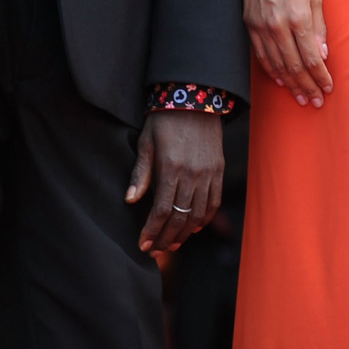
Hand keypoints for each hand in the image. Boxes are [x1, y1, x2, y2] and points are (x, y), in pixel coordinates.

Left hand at [128, 110, 223, 253]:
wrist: (195, 98)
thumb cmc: (164, 120)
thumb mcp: (146, 142)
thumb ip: (141, 173)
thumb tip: (130, 200)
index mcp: (171, 167)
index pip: (162, 210)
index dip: (152, 231)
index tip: (143, 245)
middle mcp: (193, 173)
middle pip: (180, 217)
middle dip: (166, 238)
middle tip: (155, 251)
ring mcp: (209, 172)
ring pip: (198, 214)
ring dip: (184, 233)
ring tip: (172, 244)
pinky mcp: (218, 169)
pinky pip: (214, 201)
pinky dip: (205, 219)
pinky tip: (194, 228)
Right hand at [239, 0, 332, 105]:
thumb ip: (318, 25)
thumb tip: (322, 53)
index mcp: (297, 16)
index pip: (311, 58)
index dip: (320, 77)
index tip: (327, 87)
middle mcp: (277, 25)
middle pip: (294, 66)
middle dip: (306, 86)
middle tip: (315, 101)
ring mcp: (260, 26)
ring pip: (276, 65)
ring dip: (289, 83)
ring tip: (299, 96)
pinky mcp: (248, 23)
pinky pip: (261, 55)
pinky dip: (271, 70)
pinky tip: (279, 79)